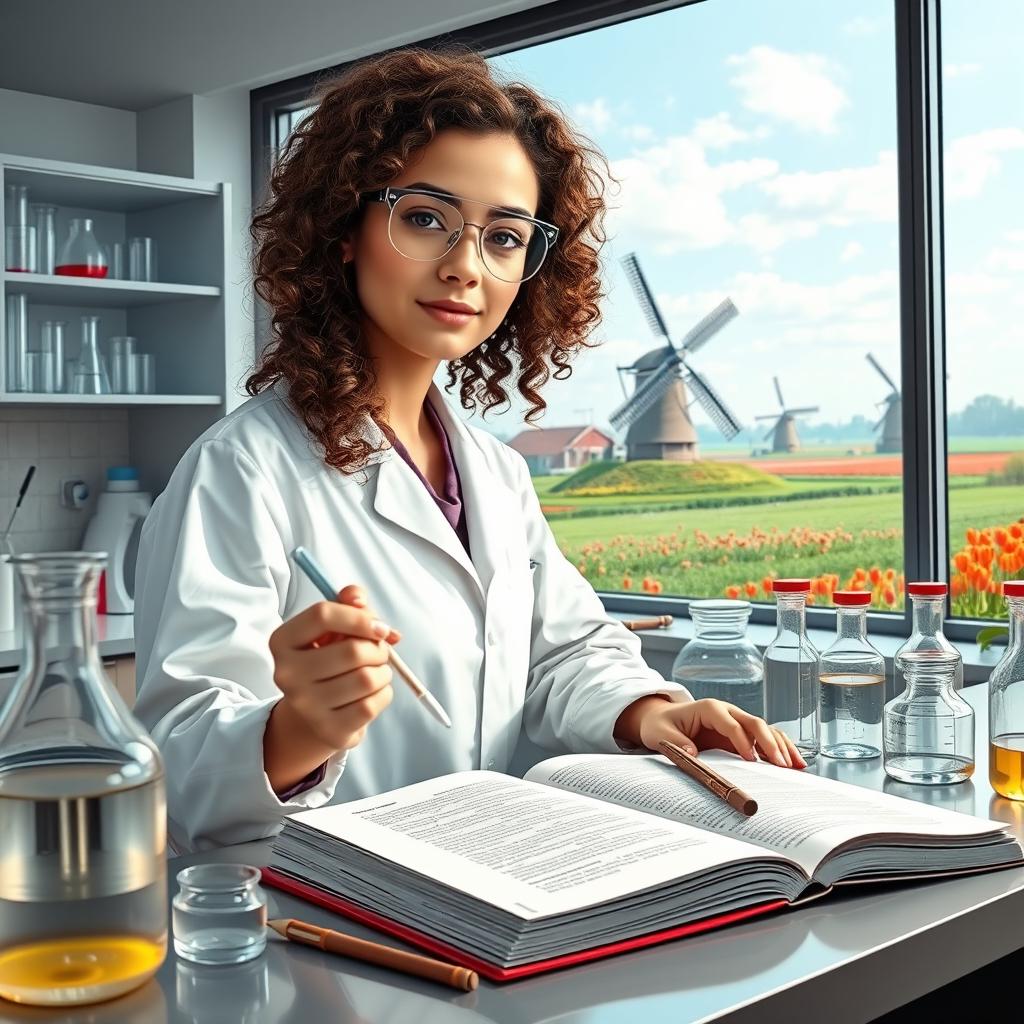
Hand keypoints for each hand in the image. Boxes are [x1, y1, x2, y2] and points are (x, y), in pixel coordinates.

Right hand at [266, 585, 400, 777]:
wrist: (313, 715)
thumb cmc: (327, 660)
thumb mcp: (333, 628)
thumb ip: (348, 603)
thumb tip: (359, 598)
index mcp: (282, 641)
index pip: (322, 614)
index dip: (359, 616)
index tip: (379, 627)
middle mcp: (287, 674)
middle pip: (352, 651)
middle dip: (378, 649)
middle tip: (379, 652)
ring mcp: (306, 705)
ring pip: (366, 679)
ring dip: (383, 672)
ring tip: (375, 672)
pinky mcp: (328, 729)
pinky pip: (371, 705)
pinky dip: (383, 694)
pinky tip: (373, 692)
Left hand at [615, 696, 806, 768]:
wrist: (661, 719)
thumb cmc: (661, 725)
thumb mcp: (660, 734)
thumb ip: (675, 743)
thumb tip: (693, 753)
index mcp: (709, 708)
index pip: (731, 723)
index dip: (742, 741)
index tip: (751, 759)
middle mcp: (727, 711)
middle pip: (754, 723)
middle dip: (769, 743)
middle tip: (781, 764)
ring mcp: (736, 721)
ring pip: (765, 729)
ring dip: (781, 746)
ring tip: (796, 766)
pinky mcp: (741, 733)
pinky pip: (764, 738)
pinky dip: (780, 748)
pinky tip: (794, 762)